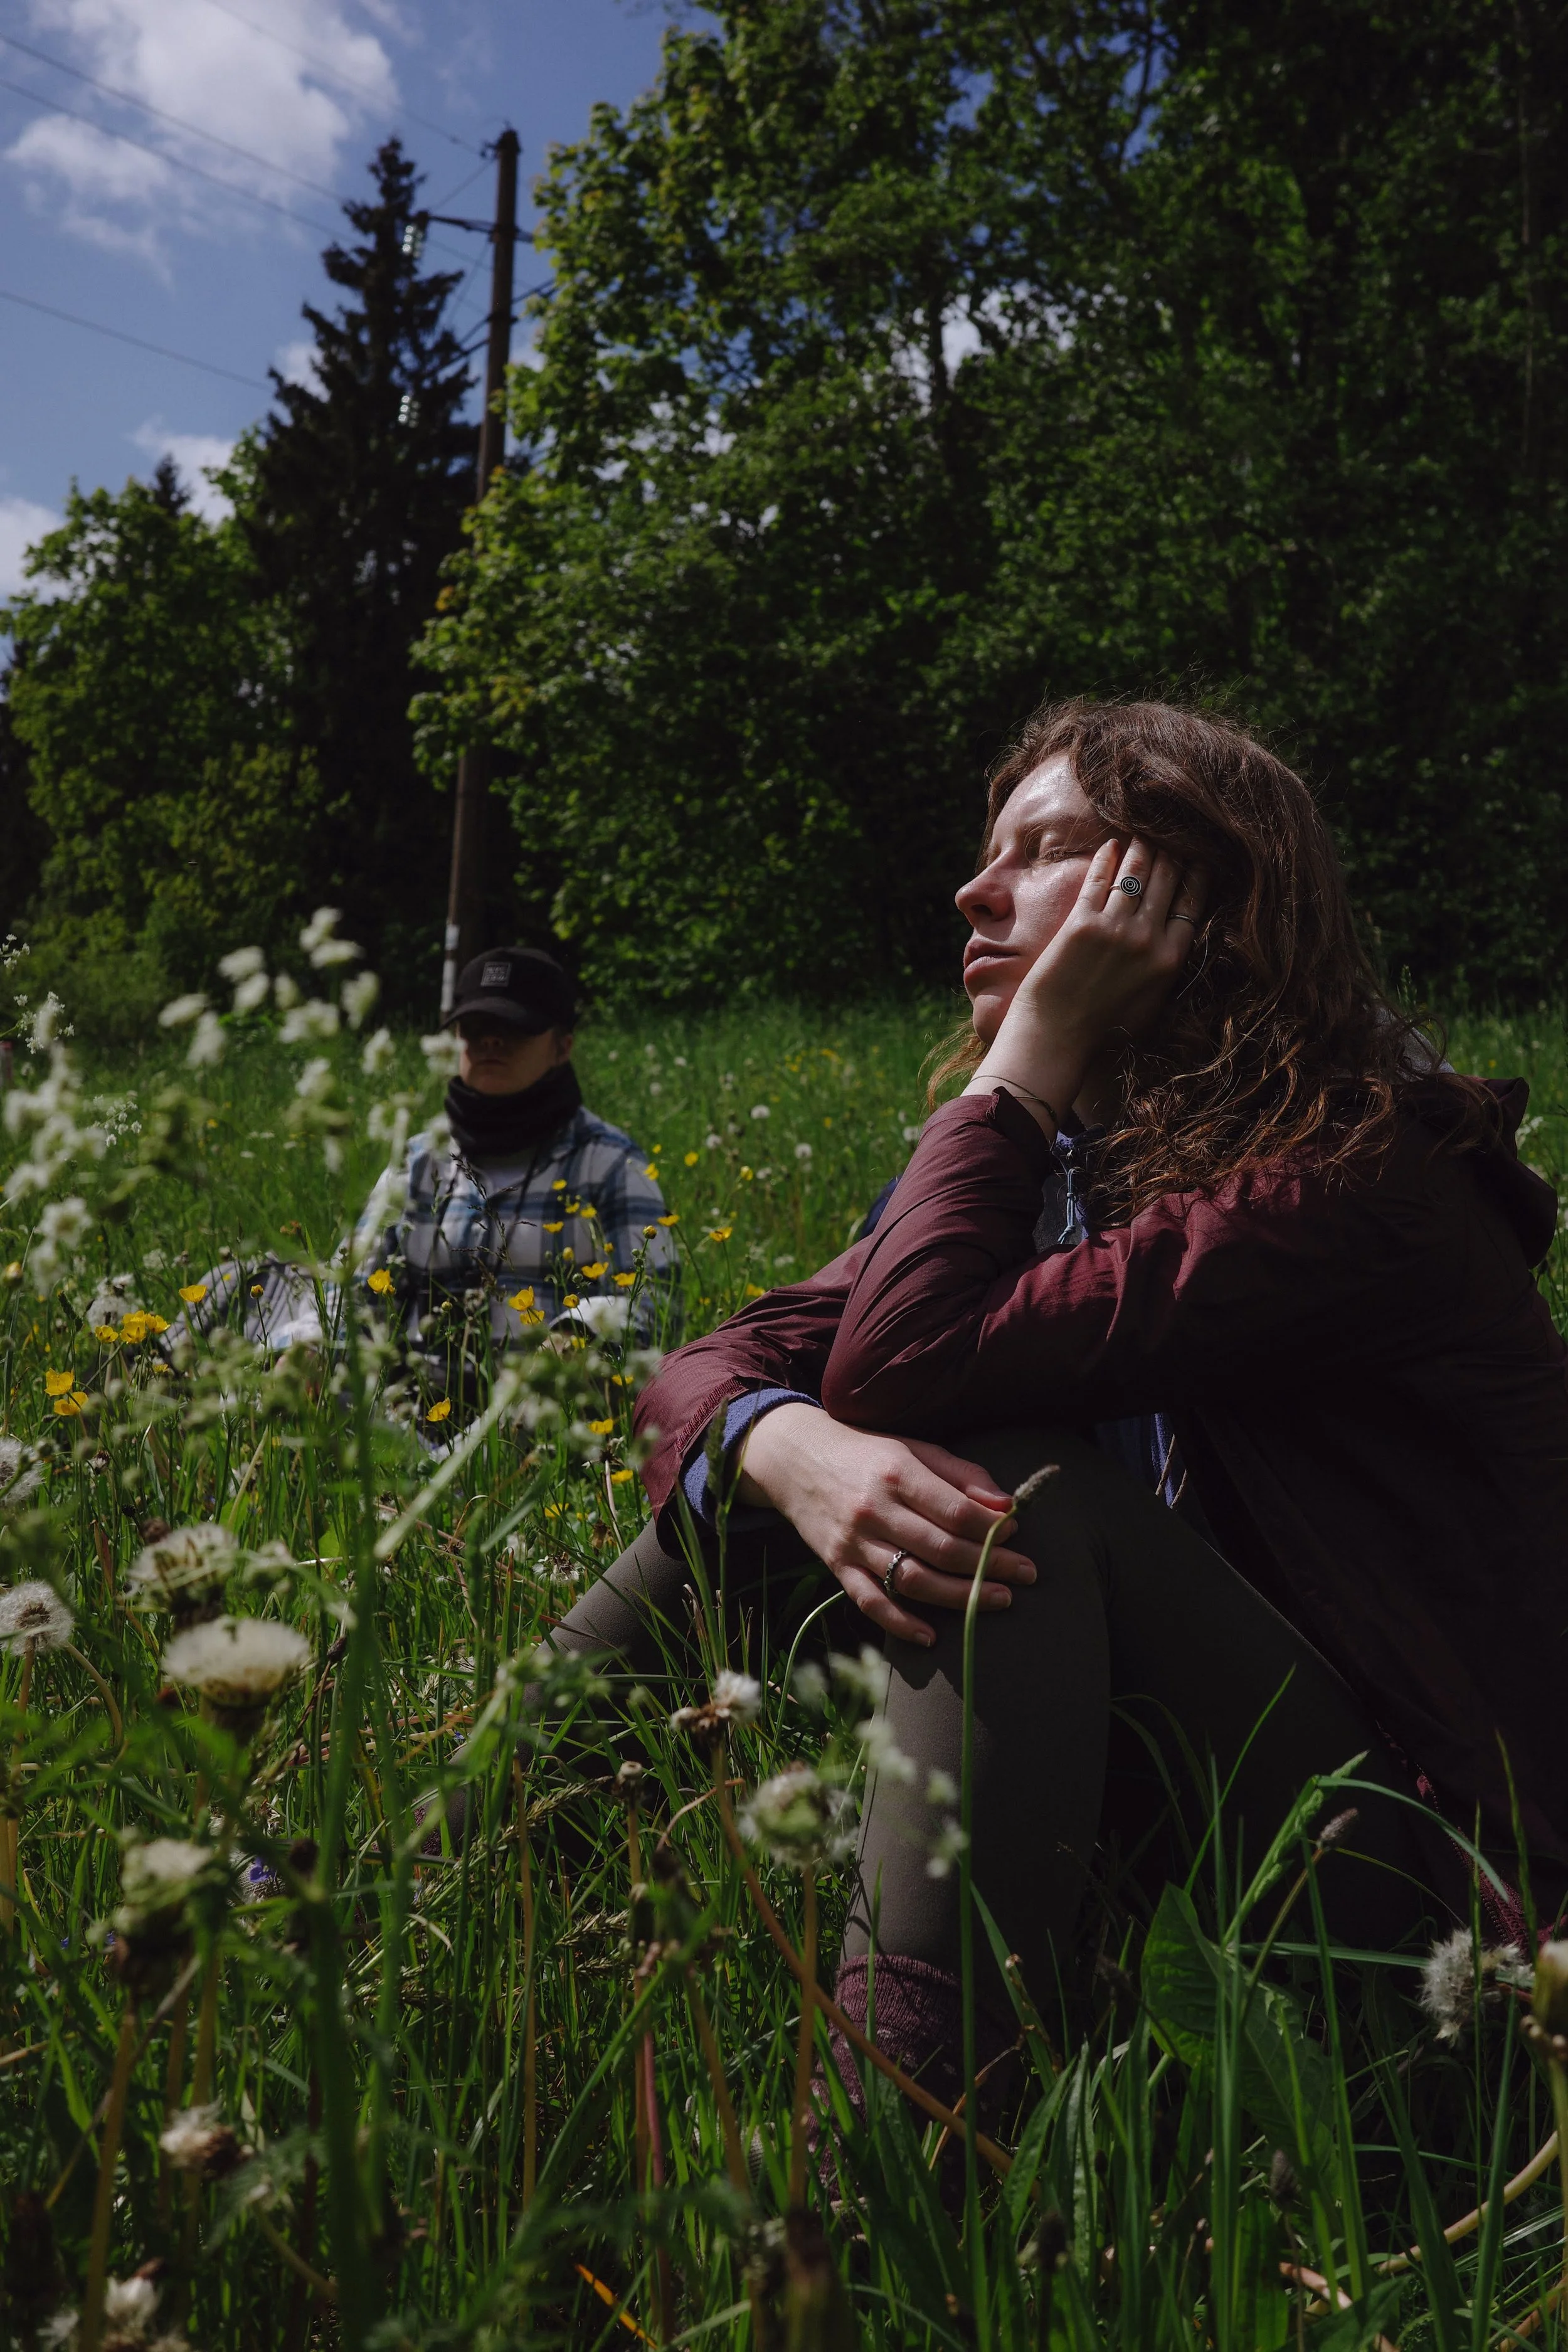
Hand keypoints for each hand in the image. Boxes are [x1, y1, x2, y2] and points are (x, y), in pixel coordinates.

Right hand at [734, 1402, 1034, 1647]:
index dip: (991, 1528)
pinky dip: (901, 1623)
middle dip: (990, 1565)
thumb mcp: (913, 1448)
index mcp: (898, 1473)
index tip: (1016, 1534)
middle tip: (1025, 1575)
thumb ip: (961, 1474)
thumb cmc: (864, 1451)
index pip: (956, 1511)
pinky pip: (870, 1602)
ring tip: (998, 1600)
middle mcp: (875, 1509)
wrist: (794, 1457)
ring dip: (960, 1595)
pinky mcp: (837, 1565)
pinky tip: (931, 1636)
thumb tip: (1005, 1506)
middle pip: (942, 1549)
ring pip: (913, 1579)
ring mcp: (854, 1541)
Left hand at [970, 839, 1204, 1131]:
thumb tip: (1175, 938)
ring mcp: (1115, 930)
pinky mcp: (1081, 924)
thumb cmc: (1104, 1028)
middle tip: (1168, 832)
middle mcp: (1148, 940)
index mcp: (1171, 960)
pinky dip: (1107, 857)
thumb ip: (1166, 967)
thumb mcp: (1152, 1001)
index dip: (1196, 873)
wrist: (1058, 1037)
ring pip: (1136, 873)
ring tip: (1141, 831)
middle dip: (1170, 850)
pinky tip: (1111, 844)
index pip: (1193, 902)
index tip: (1197, 854)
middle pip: (1167, 880)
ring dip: (1141, 847)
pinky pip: (1100, 879)